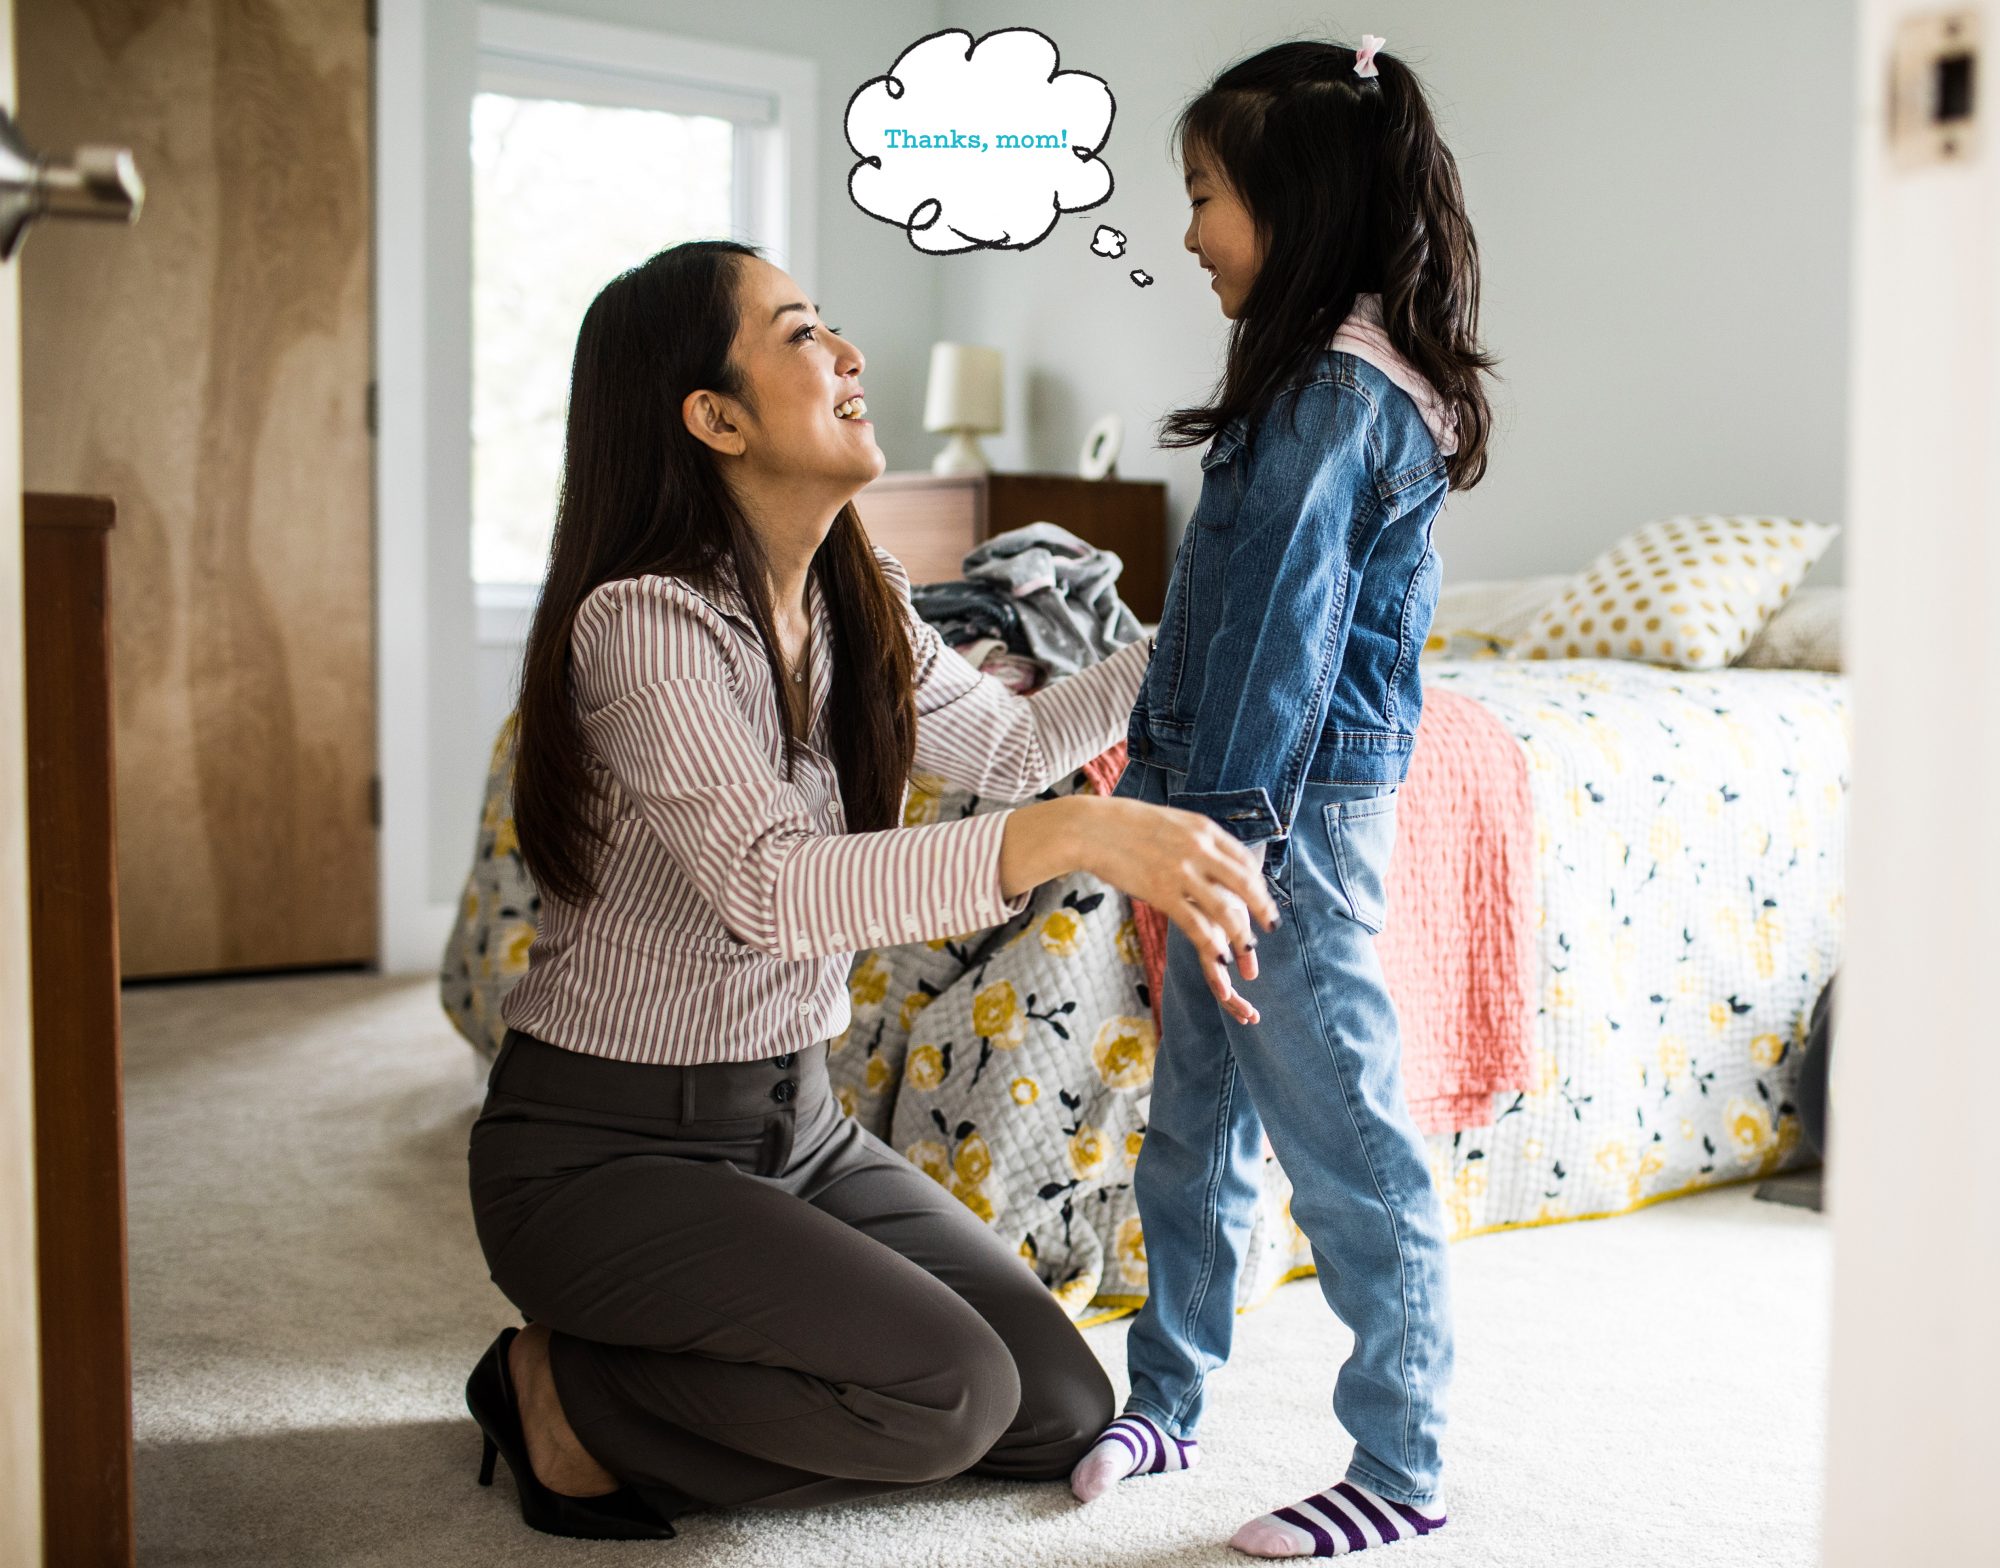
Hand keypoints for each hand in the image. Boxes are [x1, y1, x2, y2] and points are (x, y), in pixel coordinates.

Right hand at [1075, 798, 1279, 1024]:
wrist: (1092, 827)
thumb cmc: (1126, 824)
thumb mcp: (1171, 821)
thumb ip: (1194, 838)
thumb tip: (1213, 854)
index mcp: (1203, 828)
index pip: (1244, 859)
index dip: (1258, 883)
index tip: (1262, 898)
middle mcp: (1199, 848)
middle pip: (1245, 883)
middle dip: (1263, 907)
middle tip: (1271, 925)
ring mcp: (1182, 871)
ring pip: (1225, 908)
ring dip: (1242, 933)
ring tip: (1248, 949)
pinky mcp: (1162, 892)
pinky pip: (1195, 923)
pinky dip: (1212, 942)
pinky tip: (1221, 956)